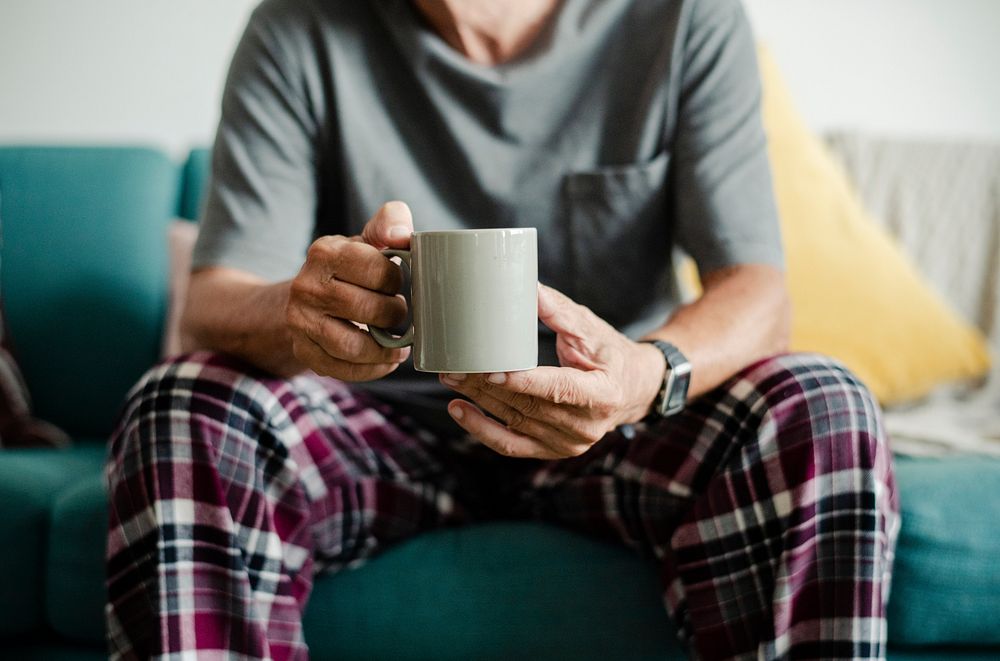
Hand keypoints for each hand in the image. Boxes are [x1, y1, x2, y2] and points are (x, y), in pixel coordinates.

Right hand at [286, 201, 412, 380]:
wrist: (308, 296)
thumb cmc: (350, 268)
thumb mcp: (366, 240)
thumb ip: (389, 223)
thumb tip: (402, 234)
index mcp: (325, 253)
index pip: (377, 269)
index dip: (395, 280)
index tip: (396, 283)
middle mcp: (306, 287)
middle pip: (367, 310)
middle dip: (394, 315)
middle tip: (399, 313)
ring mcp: (300, 322)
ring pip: (353, 346)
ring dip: (385, 348)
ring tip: (398, 342)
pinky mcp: (303, 351)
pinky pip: (343, 370)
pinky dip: (372, 369)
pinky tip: (386, 360)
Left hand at [439, 284, 665, 458]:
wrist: (633, 389)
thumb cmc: (611, 354)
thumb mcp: (592, 329)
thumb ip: (559, 312)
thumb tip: (527, 286)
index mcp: (602, 394)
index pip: (559, 389)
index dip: (524, 383)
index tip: (492, 370)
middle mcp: (586, 425)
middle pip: (529, 406)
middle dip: (488, 386)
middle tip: (456, 366)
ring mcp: (569, 443)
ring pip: (516, 422)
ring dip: (479, 402)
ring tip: (452, 379)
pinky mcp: (553, 450)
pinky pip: (512, 446)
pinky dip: (482, 430)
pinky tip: (460, 411)